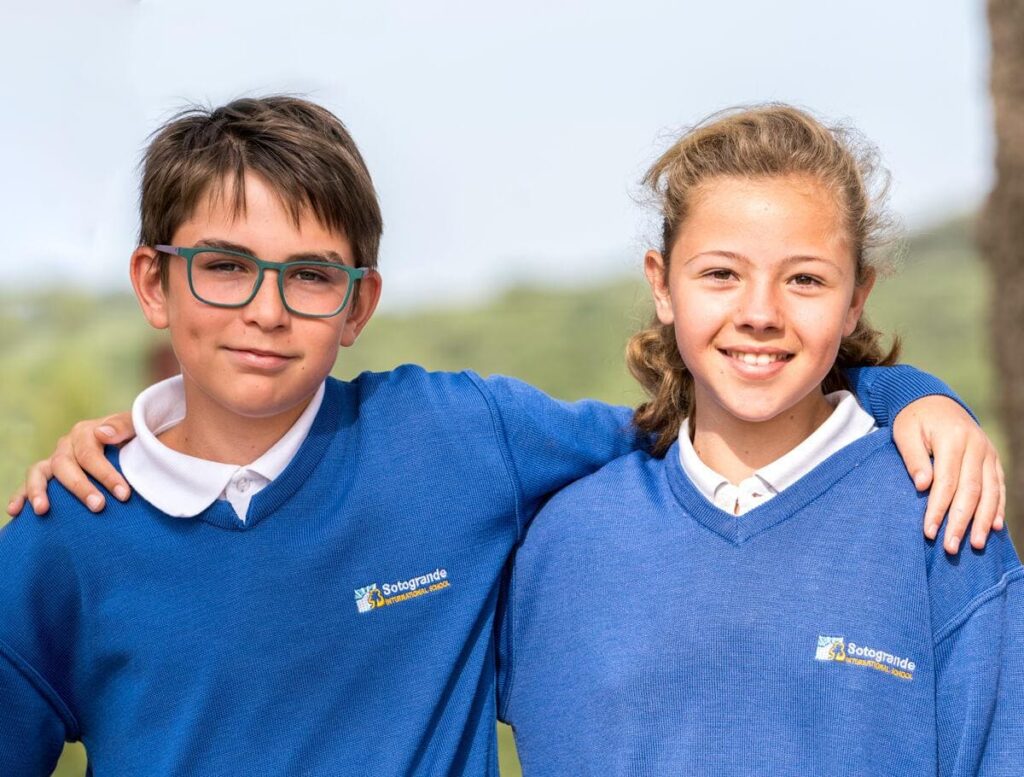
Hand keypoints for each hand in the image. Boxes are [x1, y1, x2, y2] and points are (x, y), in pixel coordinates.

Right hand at [6, 413, 135, 516]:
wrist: (130, 442)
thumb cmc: (136, 437)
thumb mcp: (137, 426)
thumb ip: (124, 425)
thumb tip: (102, 433)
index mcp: (86, 431)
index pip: (90, 453)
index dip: (106, 474)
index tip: (123, 494)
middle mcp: (66, 444)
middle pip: (65, 465)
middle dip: (81, 488)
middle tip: (99, 507)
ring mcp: (55, 459)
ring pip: (39, 472)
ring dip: (38, 491)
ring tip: (43, 510)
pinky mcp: (48, 474)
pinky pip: (29, 483)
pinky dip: (20, 496)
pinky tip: (15, 512)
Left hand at [892, 396, 1005, 554]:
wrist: (934, 400)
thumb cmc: (914, 420)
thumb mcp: (905, 433)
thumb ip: (914, 459)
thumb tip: (922, 486)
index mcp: (953, 439)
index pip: (946, 482)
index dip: (938, 509)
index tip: (928, 531)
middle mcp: (976, 446)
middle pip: (970, 491)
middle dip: (961, 522)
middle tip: (951, 547)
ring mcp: (988, 453)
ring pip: (990, 492)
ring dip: (982, 520)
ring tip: (975, 545)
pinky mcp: (993, 459)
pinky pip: (999, 486)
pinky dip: (998, 507)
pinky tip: (994, 527)